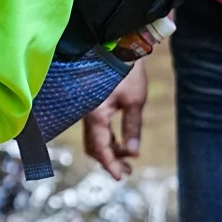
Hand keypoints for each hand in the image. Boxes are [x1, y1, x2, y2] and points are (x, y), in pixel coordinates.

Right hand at [82, 62, 147, 179]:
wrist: (114, 44)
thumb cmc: (125, 71)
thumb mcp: (135, 101)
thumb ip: (132, 128)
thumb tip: (132, 153)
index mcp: (95, 115)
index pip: (100, 149)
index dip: (110, 165)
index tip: (120, 177)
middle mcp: (86, 114)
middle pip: (93, 146)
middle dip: (109, 160)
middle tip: (127, 170)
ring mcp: (86, 109)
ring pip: (93, 137)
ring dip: (108, 149)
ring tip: (126, 157)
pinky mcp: (90, 103)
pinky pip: (94, 127)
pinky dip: (105, 137)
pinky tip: (119, 140)